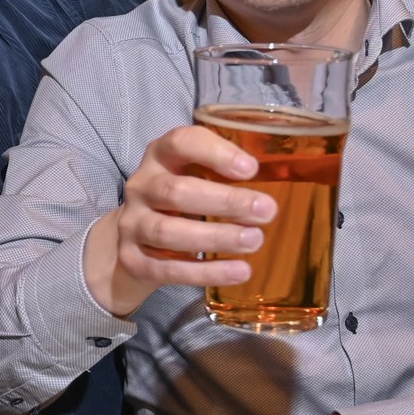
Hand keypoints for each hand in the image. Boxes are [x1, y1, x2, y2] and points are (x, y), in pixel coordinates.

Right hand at [82, 124, 274, 318]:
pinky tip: (239, 271)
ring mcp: (131, 224)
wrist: (134, 239)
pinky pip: (166, 268)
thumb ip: (225, 175)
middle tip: (267, 211)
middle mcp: (141, 186)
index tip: (252, 169)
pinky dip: (205, 272)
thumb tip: (281, 186)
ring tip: (255, 241)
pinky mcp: (132, 259)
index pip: (182, 142)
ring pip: (168, 232)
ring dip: (216, 237)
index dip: (216, 153)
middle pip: (176, 191)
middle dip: (225, 201)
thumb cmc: (180, 201)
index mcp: (161, 157)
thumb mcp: (195, 176)